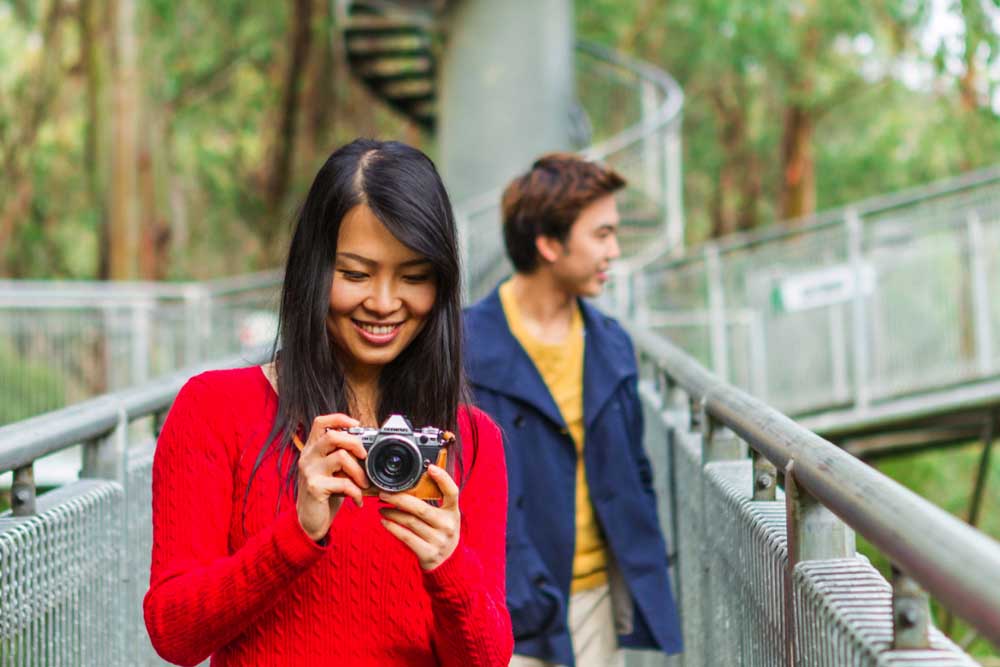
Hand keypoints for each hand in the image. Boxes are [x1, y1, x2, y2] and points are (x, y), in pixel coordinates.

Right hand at [296, 413, 368, 541]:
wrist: (310, 520)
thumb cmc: (325, 493)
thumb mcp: (333, 470)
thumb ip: (343, 456)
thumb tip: (367, 447)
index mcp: (312, 449)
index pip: (321, 422)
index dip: (339, 418)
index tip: (357, 425)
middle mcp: (308, 456)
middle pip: (333, 435)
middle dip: (355, 443)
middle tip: (364, 456)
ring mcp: (310, 471)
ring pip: (341, 457)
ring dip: (359, 471)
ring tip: (364, 483)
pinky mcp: (315, 487)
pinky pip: (343, 483)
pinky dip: (356, 492)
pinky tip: (358, 500)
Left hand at [378, 465, 459, 570]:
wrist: (449, 563)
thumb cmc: (441, 532)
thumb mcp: (445, 516)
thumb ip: (434, 501)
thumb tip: (411, 482)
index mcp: (453, 512)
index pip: (452, 492)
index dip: (443, 479)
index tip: (430, 467)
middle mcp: (448, 525)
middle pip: (421, 508)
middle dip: (399, 499)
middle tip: (384, 493)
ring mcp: (439, 540)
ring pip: (410, 522)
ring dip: (392, 513)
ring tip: (382, 507)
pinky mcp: (428, 553)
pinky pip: (406, 537)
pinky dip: (393, 528)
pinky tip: (384, 522)